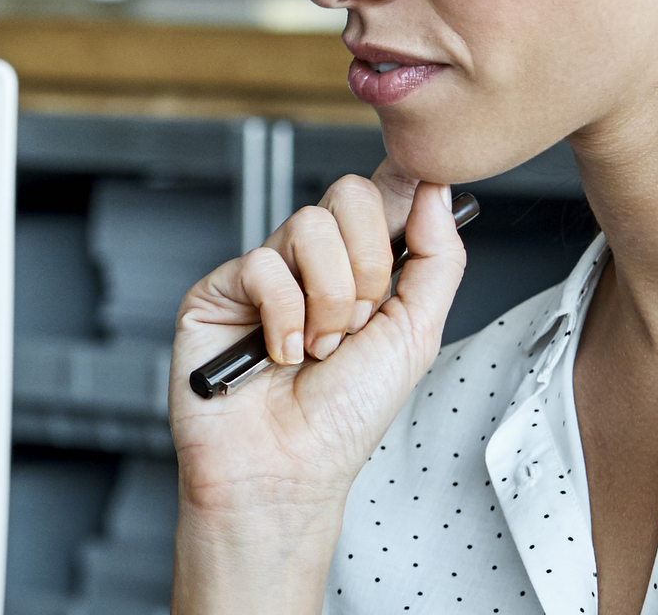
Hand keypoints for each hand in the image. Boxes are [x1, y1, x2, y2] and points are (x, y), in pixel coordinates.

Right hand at [166, 174, 468, 613]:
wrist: (288, 469)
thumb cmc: (344, 419)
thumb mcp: (416, 335)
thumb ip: (437, 258)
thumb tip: (434, 187)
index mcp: (361, 269)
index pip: (382, 195)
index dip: (402, 189)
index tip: (422, 195)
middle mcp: (312, 265)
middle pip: (349, 196)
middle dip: (369, 266)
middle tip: (359, 323)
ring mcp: (265, 274)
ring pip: (309, 226)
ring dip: (329, 301)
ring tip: (318, 349)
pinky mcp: (219, 290)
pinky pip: (262, 264)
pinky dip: (284, 317)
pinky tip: (280, 353)